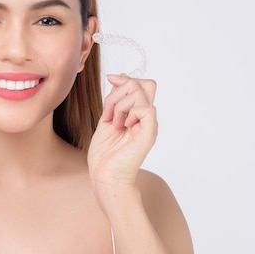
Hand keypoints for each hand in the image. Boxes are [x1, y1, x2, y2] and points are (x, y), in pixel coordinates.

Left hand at [88, 74, 157, 188]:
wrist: (105, 176)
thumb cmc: (105, 154)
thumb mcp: (107, 118)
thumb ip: (115, 100)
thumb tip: (118, 77)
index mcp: (137, 114)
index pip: (142, 84)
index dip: (126, 79)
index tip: (110, 81)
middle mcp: (146, 118)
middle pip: (143, 84)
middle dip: (119, 91)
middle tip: (108, 113)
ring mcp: (149, 125)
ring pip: (140, 94)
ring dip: (119, 105)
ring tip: (113, 123)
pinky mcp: (149, 133)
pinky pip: (146, 108)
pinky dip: (130, 113)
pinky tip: (122, 126)